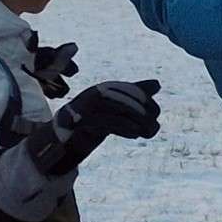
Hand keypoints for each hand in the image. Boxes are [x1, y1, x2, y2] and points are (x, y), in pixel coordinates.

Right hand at [31, 79, 161, 174]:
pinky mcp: (81, 122)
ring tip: (147, 132)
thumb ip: (133, 96)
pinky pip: (106, 122)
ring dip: (136, 122)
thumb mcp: (115, 109)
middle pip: (125, 99)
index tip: (156, 113)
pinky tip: (135, 134)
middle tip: (154, 127)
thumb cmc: (93, 121)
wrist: (64, 137)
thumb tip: (156, 84)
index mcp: (103, 90)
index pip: (130, 90)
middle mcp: (94, 94)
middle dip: (143, 113)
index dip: (146, 101)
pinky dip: (123, 127)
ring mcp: (85, 107)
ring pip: (117, 109)